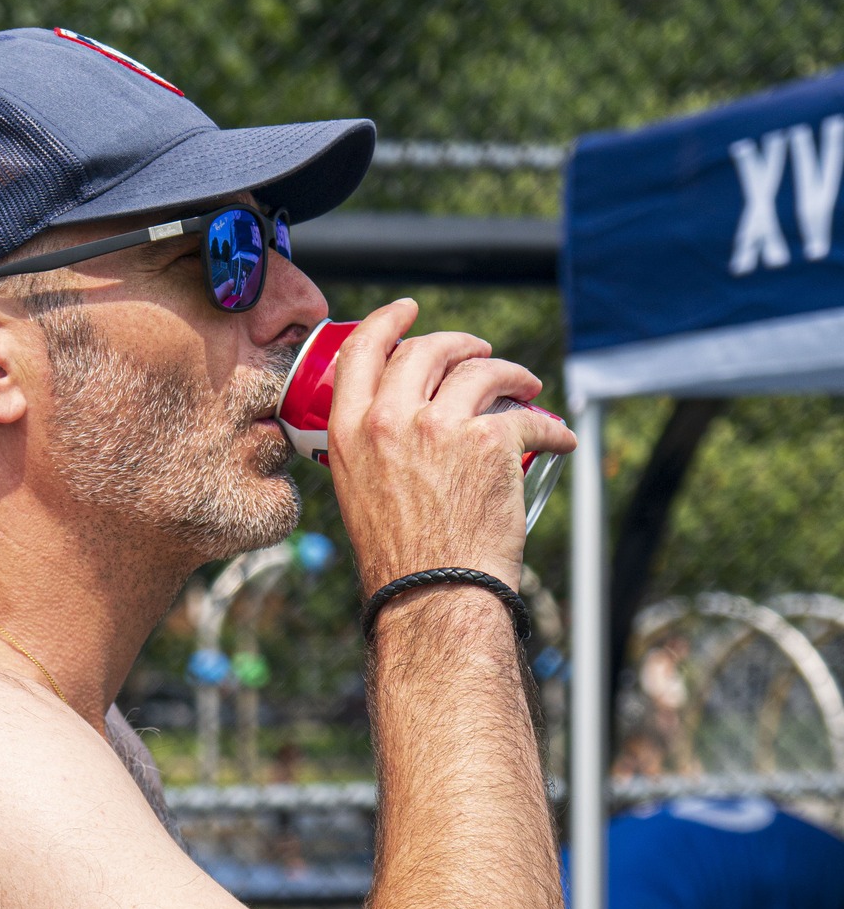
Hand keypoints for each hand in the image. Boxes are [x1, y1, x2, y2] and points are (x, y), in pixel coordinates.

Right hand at [327, 299, 576, 594]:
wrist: (434, 597)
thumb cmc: (402, 562)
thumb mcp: (359, 494)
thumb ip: (371, 449)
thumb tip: (399, 423)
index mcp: (348, 431)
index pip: (361, 352)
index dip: (388, 322)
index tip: (407, 311)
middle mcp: (389, 419)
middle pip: (425, 350)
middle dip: (459, 342)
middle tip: (480, 351)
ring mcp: (440, 426)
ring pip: (481, 371)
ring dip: (510, 373)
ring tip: (526, 386)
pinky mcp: (490, 441)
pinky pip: (527, 417)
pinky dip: (549, 428)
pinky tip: (558, 439)